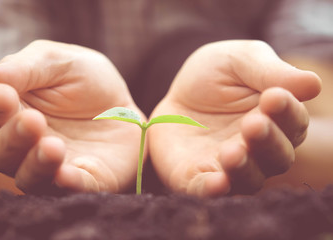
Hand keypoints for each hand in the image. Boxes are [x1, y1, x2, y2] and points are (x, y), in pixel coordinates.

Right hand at [0, 40, 145, 193]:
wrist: (125, 103)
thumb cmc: (86, 80)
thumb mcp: (59, 62)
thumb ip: (25, 69)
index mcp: (14, 114)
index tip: (3, 94)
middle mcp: (26, 147)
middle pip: (2, 154)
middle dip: (13, 138)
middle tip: (33, 120)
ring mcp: (54, 167)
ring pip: (30, 178)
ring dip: (37, 164)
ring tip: (52, 146)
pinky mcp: (86, 180)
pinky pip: (72, 189)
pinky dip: (67, 184)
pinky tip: (66, 174)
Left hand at [149, 40, 320, 196]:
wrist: (176, 94)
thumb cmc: (212, 77)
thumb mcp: (238, 61)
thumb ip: (269, 71)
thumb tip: (312, 84)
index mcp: (275, 119)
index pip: (293, 122)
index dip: (287, 112)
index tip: (274, 97)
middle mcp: (259, 149)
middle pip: (277, 157)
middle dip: (267, 141)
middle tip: (253, 124)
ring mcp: (229, 166)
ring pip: (248, 179)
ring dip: (244, 168)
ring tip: (233, 152)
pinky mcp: (197, 177)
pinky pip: (208, 190)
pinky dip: (214, 190)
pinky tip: (217, 183)